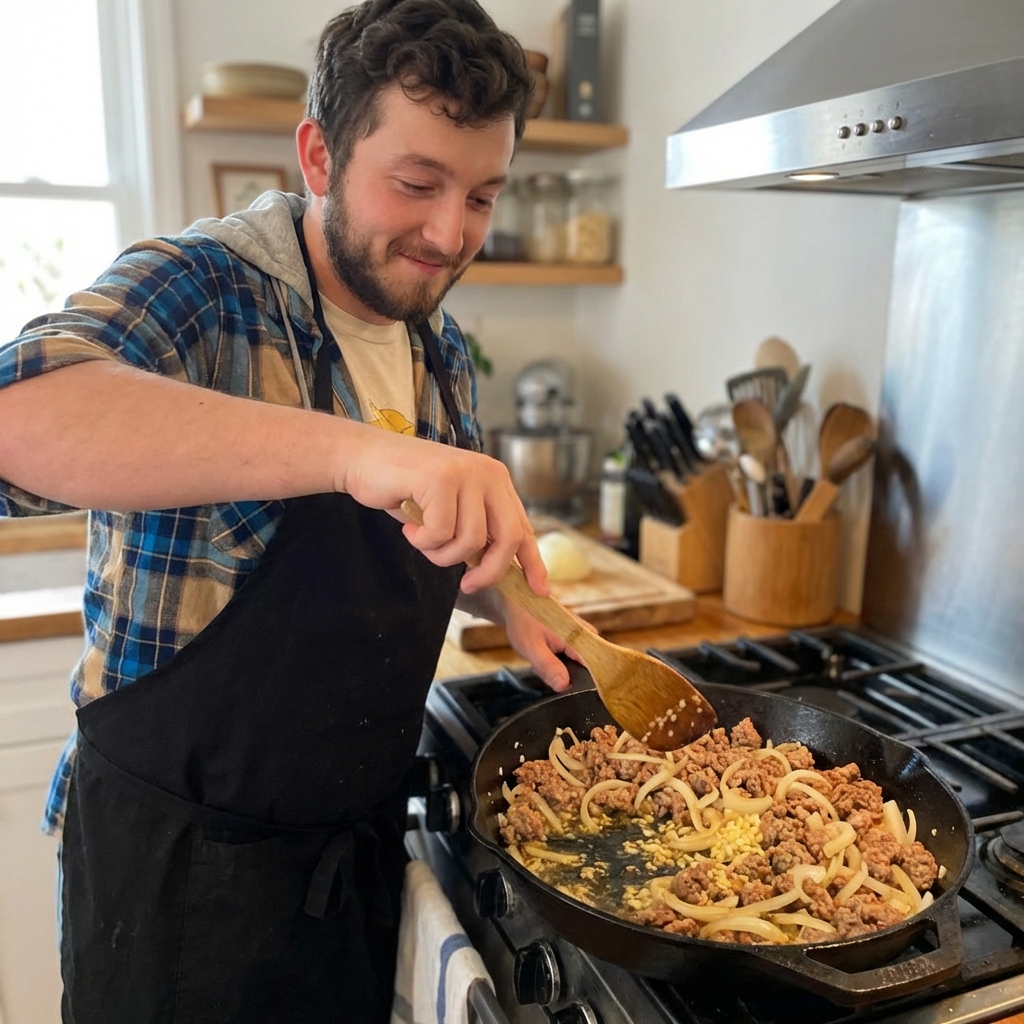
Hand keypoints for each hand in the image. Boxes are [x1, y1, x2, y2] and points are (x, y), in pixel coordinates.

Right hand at [338, 425, 546, 595]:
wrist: (363, 459)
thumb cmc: (404, 489)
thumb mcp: (450, 509)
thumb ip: (475, 529)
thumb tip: (496, 570)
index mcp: (496, 480)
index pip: (523, 527)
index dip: (532, 562)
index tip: (539, 590)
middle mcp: (488, 473)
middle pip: (507, 538)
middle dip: (489, 571)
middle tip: (467, 585)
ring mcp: (466, 473)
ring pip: (471, 541)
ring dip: (442, 554)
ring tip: (422, 539)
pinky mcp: (441, 479)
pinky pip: (441, 533)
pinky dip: (423, 541)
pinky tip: (409, 527)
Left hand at [502, 598, 595, 692]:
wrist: (517, 604)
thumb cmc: (523, 622)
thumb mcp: (532, 647)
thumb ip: (548, 666)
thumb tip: (564, 686)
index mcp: (581, 636)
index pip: (595, 667)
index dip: (583, 683)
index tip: (563, 685)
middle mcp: (587, 635)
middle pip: (585, 669)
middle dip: (563, 674)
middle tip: (543, 665)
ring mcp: (582, 636)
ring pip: (576, 665)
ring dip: (558, 668)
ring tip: (540, 657)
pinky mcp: (576, 638)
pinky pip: (571, 659)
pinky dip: (557, 661)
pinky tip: (544, 654)